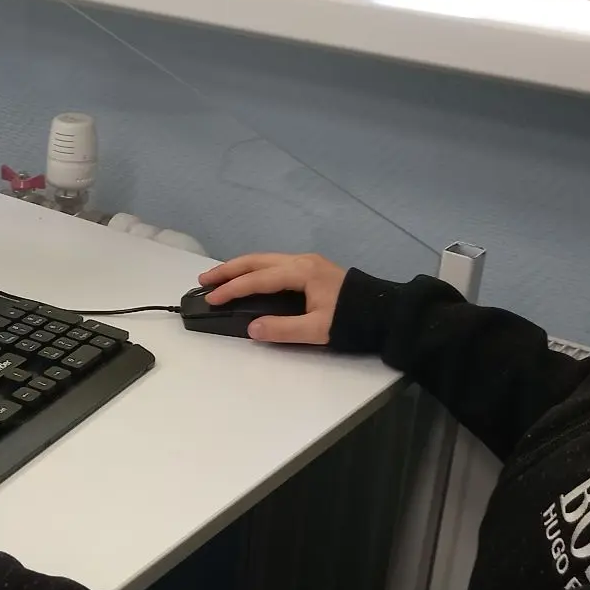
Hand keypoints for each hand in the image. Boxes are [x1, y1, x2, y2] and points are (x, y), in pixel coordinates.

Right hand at [197, 252, 347, 344]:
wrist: (385, 311)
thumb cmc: (353, 320)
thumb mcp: (318, 330)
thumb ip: (283, 329)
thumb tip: (252, 328)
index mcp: (301, 272)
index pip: (258, 279)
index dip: (232, 289)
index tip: (211, 299)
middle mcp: (302, 261)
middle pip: (257, 261)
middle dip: (229, 270)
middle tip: (204, 280)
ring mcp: (308, 262)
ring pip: (265, 259)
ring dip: (241, 267)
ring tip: (219, 277)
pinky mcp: (312, 268)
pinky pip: (275, 264)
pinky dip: (255, 269)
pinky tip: (249, 278)